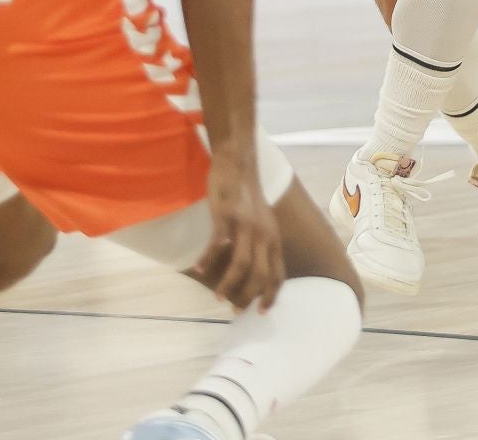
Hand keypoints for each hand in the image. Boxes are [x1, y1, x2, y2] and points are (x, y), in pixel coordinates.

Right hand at [194, 156, 285, 311]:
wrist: (238, 165)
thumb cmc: (247, 198)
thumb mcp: (262, 223)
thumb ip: (261, 245)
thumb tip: (254, 272)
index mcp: (273, 238)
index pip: (278, 274)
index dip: (271, 296)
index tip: (261, 312)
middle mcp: (264, 234)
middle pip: (260, 275)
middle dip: (248, 296)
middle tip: (235, 309)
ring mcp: (246, 225)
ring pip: (241, 264)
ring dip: (229, 284)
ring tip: (218, 296)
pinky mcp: (227, 215)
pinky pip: (217, 242)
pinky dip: (209, 258)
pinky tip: (199, 269)